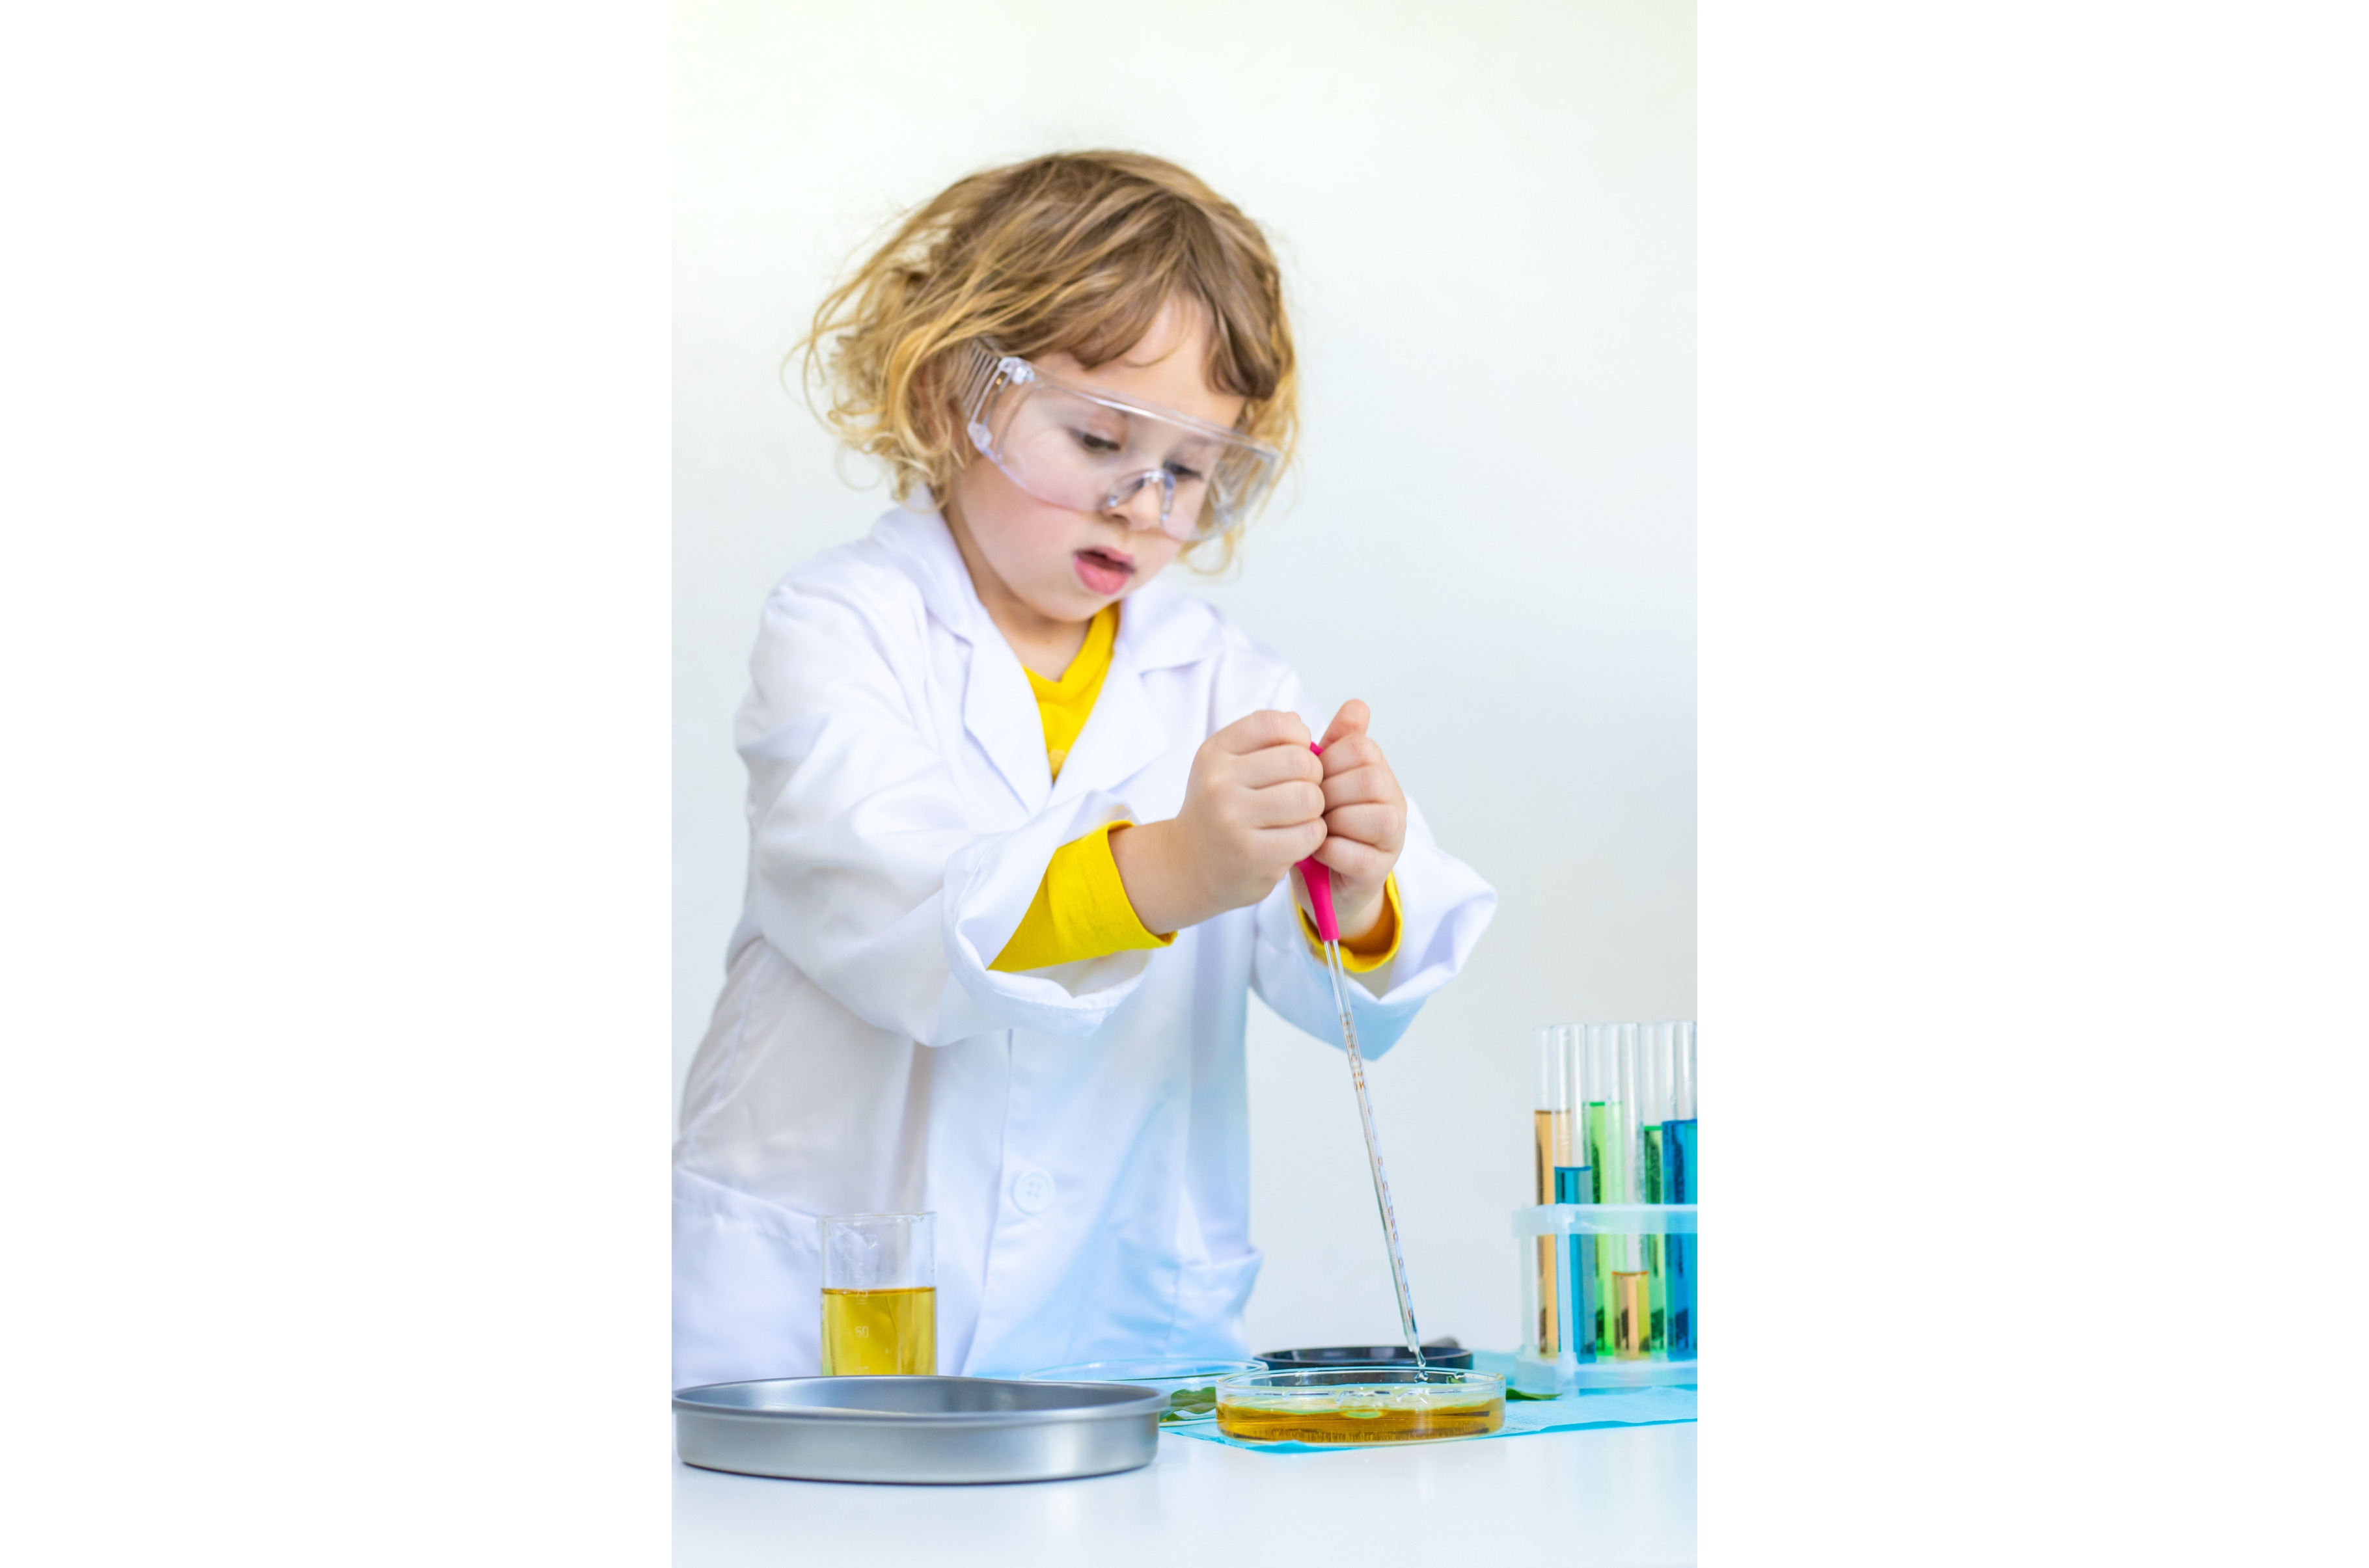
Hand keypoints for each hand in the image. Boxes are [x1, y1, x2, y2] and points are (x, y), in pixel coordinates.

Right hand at [1109, 710, 1325, 933]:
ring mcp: (1234, 820)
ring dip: (1315, 808)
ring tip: (1300, 815)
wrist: (1186, 865)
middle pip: (1300, 761)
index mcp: (1215, 753)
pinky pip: (1309, 834)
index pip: (1273, 724)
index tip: (1296, 755)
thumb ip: (1261, 739)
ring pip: (1309, 798)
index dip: (1298, 736)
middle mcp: (1219, 783)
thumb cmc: (1218, 810)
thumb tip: (1298, 722)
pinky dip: (1312, 835)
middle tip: (1302, 790)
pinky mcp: (1253, 855)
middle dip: (1313, 775)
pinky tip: (1296, 838)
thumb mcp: (1224, 765)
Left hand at [1309, 700, 1405, 942]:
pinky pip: (1360, 856)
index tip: (1307, 777)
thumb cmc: (1321, 819)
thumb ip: (1335, 742)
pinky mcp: (1378, 872)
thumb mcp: (1323, 777)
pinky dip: (1331, 851)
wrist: (1321, 875)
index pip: (1360, 747)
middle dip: (1331, 791)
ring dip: (1335, 822)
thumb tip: (1357, 704)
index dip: (1327, 759)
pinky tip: (1316, 850)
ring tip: (1315, 827)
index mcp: (1378, 771)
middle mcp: (1393, 801)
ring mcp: (1392, 838)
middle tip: (1309, 804)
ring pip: (1376, 817)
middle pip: (1371, 779)